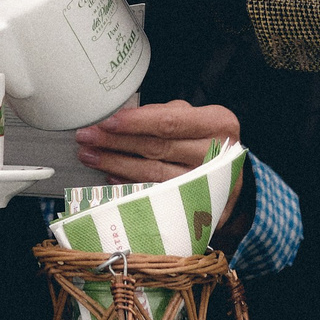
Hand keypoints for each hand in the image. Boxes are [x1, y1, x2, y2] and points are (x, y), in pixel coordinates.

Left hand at [75, 100, 241, 181]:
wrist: (232, 176)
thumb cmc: (206, 140)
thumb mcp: (194, 118)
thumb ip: (164, 114)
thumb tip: (119, 117)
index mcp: (218, 123)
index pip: (169, 122)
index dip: (134, 122)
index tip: (106, 121)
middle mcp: (216, 154)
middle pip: (157, 148)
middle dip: (116, 142)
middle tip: (87, 138)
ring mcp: (206, 184)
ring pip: (152, 173)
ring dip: (116, 164)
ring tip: (90, 156)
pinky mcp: (194, 205)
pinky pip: (154, 193)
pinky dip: (129, 184)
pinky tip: (110, 177)